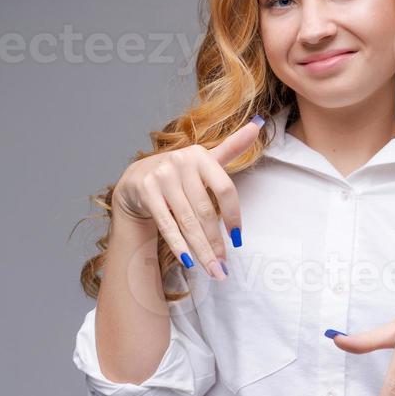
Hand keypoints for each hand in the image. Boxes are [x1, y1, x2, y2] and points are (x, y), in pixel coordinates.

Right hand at [111, 114, 264, 281]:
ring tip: (213, 270)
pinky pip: (166, 223)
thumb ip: (231, 147)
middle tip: (224, 266)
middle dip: (215, 242)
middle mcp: (181, 162)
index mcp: (201, 155)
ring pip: (187, 221)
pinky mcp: (146, 190)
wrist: (137, 176)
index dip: (233, 216)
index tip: (237, 240)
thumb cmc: (180, 173)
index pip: (225, 189)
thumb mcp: (204, 160)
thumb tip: (257, 125)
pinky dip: (179, 245)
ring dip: (201, 250)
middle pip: (205, 210)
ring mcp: (161, 175)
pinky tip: (190, 262)